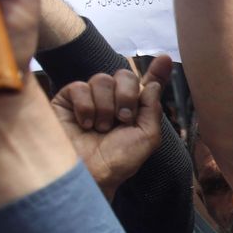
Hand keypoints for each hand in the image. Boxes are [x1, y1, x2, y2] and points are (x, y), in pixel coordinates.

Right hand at [51, 56, 171, 197]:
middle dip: (127, 95)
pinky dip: (86, 107)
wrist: (91, 173)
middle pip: (124, 75)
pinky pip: (80, 87)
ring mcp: (89, 99)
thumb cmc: (119, 160)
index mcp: (134, 110)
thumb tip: (154, 83)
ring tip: (101, 129)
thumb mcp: (147, 137)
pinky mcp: (67, 100)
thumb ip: (152, 108)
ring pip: (102, 80)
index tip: (165, 59)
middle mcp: (112, 102)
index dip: (156, 72)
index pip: (146, 86)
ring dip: (106, 107)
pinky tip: (84, 125)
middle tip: (124, 119)